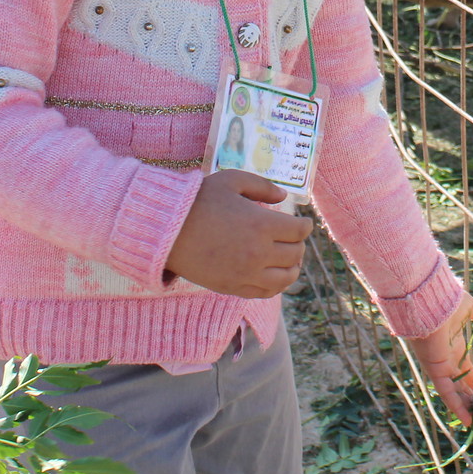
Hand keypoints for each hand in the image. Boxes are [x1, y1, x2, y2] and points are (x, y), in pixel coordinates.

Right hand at [164, 171, 313, 297]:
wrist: (167, 231)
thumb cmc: (199, 200)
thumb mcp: (232, 181)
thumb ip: (262, 186)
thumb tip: (283, 197)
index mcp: (262, 225)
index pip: (299, 231)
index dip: (305, 225)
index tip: (303, 223)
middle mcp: (258, 253)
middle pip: (295, 254)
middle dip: (299, 244)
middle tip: (295, 238)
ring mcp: (246, 274)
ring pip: (286, 278)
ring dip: (293, 267)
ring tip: (290, 259)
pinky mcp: (233, 288)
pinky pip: (266, 292)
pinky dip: (277, 284)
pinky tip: (275, 275)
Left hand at [406, 293, 472, 430]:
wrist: (428, 298)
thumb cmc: (446, 301)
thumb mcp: (467, 308)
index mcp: (454, 349)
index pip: (467, 374)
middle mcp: (447, 362)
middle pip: (462, 390)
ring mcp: (440, 367)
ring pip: (455, 395)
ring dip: (469, 411)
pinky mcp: (435, 369)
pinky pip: (446, 392)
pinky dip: (456, 406)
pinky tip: (467, 420)